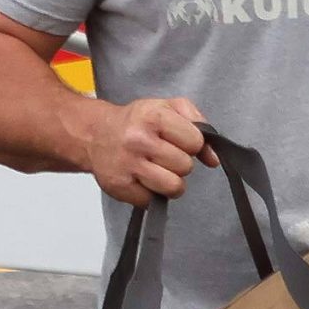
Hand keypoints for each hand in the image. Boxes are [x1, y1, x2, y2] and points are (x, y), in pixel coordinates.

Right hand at [81, 96, 216, 205]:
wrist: (95, 134)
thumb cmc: (137, 122)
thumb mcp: (169, 108)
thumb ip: (198, 125)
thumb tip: (214, 159)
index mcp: (154, 116)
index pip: (196, 142)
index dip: (191, 143)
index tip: (178, 140)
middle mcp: (139, 140)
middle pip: (185, 166)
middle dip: (179, 163)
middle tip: (163, 155)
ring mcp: (128, 165)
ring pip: (173, 187)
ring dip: (170, 182)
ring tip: (157, 170)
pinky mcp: (120, 187)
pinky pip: (152, 200)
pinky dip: (150, 193)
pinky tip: (141, 179)